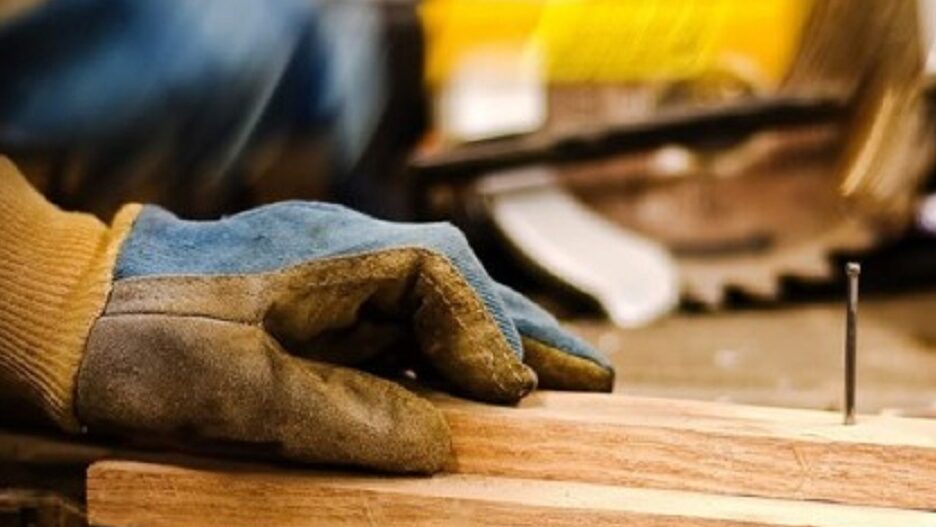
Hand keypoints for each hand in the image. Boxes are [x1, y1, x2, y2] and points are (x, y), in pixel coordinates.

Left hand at [0, 163, 611, 472]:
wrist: (82, 311)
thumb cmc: (145, 336)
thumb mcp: (239, 385)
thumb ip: (344, 413)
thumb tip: (438, 442)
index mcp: (336, 256)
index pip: (443, 278)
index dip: (490, 333)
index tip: (522, 392)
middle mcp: (349, 258)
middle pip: (462, 286)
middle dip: (525, 332)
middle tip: (593, 379)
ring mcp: (339, 282)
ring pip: (442, 308)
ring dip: (498, 345)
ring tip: (560, 384)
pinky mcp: (324, 311)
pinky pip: (407, 330)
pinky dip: (451, 358)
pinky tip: (475, 388)